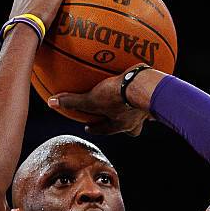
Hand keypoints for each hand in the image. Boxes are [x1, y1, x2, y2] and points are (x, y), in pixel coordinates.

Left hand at [48, 66, 162, 136]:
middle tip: (115, 117)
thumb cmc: (120, 97)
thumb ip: (73, 102)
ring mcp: (148, 110)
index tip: (88, 127)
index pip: (105, 129)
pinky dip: (149, 90)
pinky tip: (148, 81)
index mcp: (120, 125)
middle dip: (122, 124)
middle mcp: (135, 121)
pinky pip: (154, 93)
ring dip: (137, 109)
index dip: (96, 128)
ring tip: (134, 101)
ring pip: (142, 114)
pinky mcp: (158, 94)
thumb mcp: (93, 99)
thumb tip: (51, 103)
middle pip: (128, 127)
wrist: (148, 87)